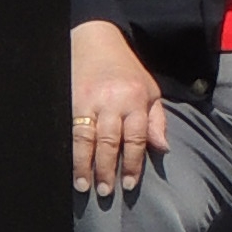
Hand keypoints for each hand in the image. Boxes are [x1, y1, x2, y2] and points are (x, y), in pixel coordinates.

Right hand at [70, 20, 165, 195]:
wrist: (96, 39)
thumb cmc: (126, 70)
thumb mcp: (150, 91)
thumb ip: (156, 121)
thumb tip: (162, 149)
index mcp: (136, 100)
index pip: (136, 138)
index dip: (133, 164)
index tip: (129, 184)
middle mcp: (113, 101)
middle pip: (111, 141)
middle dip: (108, 169)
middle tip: (106, 192)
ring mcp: (90, 100)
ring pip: (88, 138)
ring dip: (85, 164)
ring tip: (84, 185)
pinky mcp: (72, 99)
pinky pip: (72, 129)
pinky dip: (71, 149)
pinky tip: (69, 165)